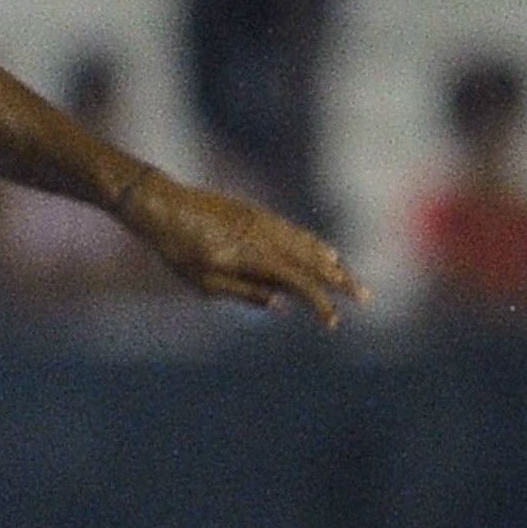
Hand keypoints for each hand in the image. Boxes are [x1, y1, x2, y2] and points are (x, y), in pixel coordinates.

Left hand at [117, 173, 366, 325]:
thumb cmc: (176, 249)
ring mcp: (263, 221)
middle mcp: (265, 236)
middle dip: (341, 281)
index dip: (320, 303)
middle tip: (364, 298)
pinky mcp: (257, 213)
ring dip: (332, 262)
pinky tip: (323, 252)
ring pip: (307, 243)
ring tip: (348, 278)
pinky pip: (294, 230)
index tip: (333, 322)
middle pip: (313, 261)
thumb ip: (246, 292)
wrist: (161, 205)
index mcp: (253, 257)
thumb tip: (283, 304)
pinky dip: (314, 243)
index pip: (299, 283)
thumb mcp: (204, 281)